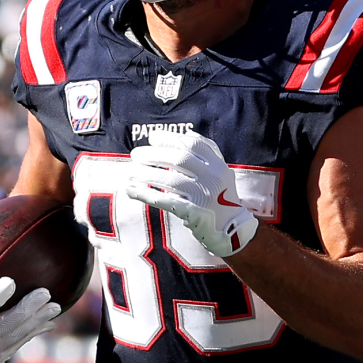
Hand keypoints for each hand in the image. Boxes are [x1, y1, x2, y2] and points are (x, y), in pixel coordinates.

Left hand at [125, 130, 258, 258]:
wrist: (232, 228)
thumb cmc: (221, 196)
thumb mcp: (220, 171)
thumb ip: (207, 152)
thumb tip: (187, 133)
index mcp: (218, 165)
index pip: (193, 145)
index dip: (171, 139)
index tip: (152, 137)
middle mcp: (213, 178)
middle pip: (179, 160)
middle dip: (154, 154)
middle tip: (135, 154)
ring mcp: (204, 196)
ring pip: (169, 180)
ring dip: (145, 174)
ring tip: (130, 171)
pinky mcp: (193, 214)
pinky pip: (165, 201)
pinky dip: (145, 194)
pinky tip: (131, 190)